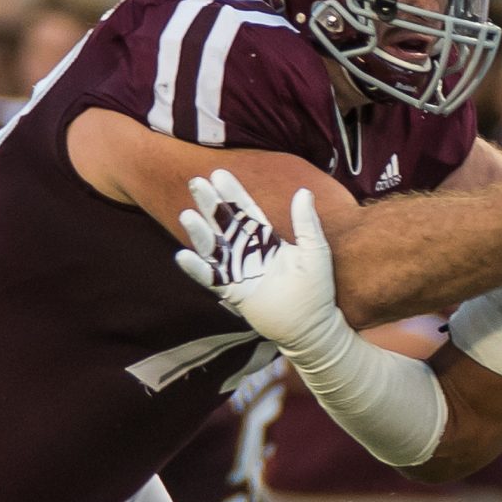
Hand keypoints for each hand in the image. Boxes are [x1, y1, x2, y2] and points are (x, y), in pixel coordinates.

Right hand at [175, 173, 335, 348]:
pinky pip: (212, 279)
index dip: (233, 193)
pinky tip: (184, 255)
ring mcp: (239, 272)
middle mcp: (249, 253)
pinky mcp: (234, 293)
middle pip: (225, 224)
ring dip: (200, 233)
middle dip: (211, 204)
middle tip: (196, 183)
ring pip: (215, 248)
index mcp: (268, 240)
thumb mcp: (315, 251)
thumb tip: (303, 191)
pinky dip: (197, 269)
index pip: (247, 211)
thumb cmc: (317, 289)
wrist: (312, 326)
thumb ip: (307, 223)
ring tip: (187, 215)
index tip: (218, 174)